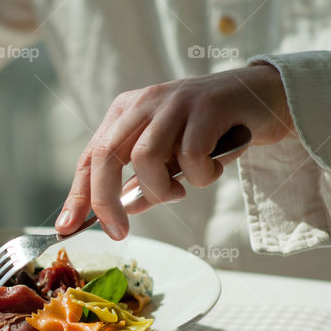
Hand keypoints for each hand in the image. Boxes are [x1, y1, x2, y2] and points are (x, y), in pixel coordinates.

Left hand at [55, 63, 293, 239]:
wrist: (263, 98)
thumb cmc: (211, 133)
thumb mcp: (170, 161)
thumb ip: (144, 185)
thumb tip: (120, 213)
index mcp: (125, 113)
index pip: (90, 157)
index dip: (77, 195)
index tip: (66, 227)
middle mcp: (143, 101)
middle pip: (106, 156)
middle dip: (106, 201)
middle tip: (119, 232)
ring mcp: (174, 101)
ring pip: (145, 158)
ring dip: (161, 189)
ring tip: (181, 189)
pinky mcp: (206, 105)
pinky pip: (190, 157)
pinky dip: (200, 176)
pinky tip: (213, 169)